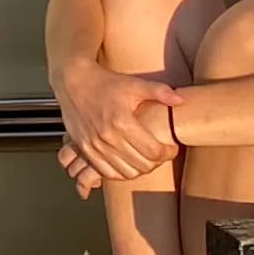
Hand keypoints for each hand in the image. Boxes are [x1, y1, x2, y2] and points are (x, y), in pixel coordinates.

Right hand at [54, 65, 178, 192]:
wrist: (72, 81)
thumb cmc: (103, 82)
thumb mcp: (134, 84)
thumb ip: (159, 92)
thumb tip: (181, 99)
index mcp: (122, 121)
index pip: (153, 151)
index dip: (168, 153)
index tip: (171, 148)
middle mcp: (108, 137)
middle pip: (141, 165)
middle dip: (156, 162)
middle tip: (160, 154)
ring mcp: (94, 145)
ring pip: (125, 172)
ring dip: (140, 170)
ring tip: (145, 159)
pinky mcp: (85, 149)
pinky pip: (106, 172)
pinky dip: (119, 173)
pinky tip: (126, 164)